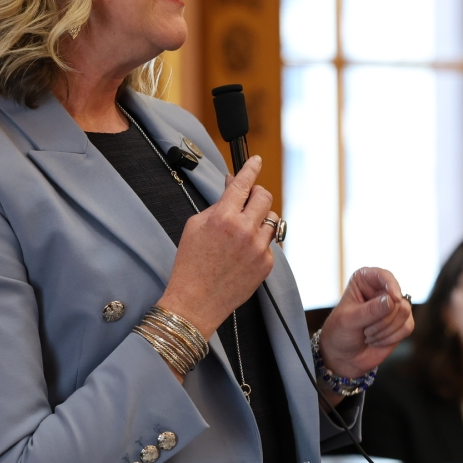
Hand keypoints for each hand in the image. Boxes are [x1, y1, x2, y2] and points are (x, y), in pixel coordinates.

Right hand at [157, 155, 275, 338]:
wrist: (196, 301)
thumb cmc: (190, 264)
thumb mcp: (195, 226)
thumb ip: (216, 204)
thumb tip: (231, 187)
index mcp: (223, 217)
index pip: (244, 183)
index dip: (251, 168)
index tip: (256, 161)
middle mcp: (245, 230)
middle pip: (264, 196)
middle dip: (257, 193)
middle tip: (248, 197)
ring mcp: (258, 248)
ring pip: (271, 219)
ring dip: (260, 218)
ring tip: (243, 230)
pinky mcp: (266, 264)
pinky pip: (270, 242)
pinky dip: (259, 241)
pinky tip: (243, 252)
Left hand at [318, 267, 413, 380]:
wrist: (342, 355)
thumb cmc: (340, 332)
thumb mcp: (349, 320)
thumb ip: (370, 310)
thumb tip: (392, 300)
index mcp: (364, 281)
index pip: (384, 275)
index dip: (391, 285)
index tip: (394, 298)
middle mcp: (381, 290)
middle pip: (398, 299)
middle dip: (382, 320)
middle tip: (365, 330)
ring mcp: (393, 307)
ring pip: (405, 312)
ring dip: (386, 329)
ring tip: (368, 335)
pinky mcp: (401, 323)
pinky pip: (407, 327)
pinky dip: (392, 337)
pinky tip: (377, 340)